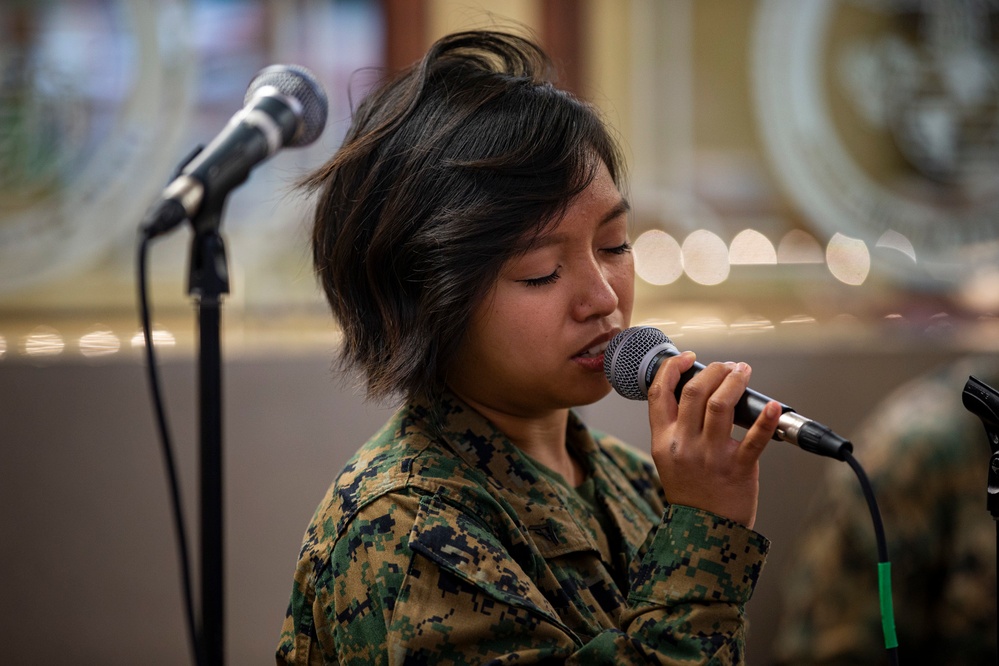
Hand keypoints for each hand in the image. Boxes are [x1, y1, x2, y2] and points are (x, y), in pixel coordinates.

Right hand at [646, 352, 780, 529]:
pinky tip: (771, 405)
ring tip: (743, 372)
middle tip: (726, 366)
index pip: (659, 393)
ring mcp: (711, 456)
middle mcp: (684, 445)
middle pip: (694, 391)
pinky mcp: (738, 468)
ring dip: (734, 381)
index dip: (672, 368)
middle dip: (713, 370)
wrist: (704, 533)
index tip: (687, 357)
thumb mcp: (668, 458)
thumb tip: (695, 390)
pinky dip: (765, 418)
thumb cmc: (691, 492)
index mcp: (663, 441)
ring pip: (720, 404)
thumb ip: (676, 427)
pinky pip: (754, 439)